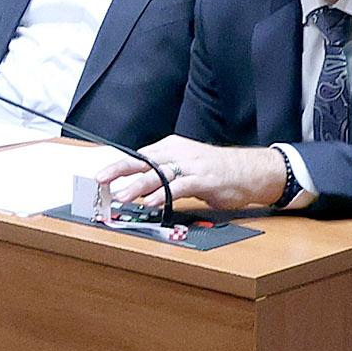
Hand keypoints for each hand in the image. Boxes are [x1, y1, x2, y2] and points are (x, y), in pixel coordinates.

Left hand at [103, 136, 292, 214]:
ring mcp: (191, 166)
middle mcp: (178, 153)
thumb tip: (137, 186)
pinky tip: (152, 202)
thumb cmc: (215, 169)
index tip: (101, 175)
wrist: (250, 170)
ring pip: (159, 174)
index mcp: (171, 148)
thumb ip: (162, 174)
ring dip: (138, 185)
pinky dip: (164, 194)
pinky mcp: (204, 180)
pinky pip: (180, 187)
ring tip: (122, 195)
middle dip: (120, 170)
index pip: (139, 156)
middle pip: (143, 161)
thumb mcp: (185, 165)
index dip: (119, 166)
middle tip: (101, 180)